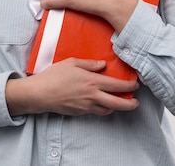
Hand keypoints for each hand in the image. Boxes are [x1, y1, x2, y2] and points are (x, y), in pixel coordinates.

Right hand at [6, 58, 138, 115]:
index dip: (128, 86)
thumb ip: (90, 63)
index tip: (135, 85)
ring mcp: (85, 106)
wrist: (39, 94)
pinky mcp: (79, 112)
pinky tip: (101, 103)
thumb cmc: (54, 76)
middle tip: (135, 102)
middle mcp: (92, 96)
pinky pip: (95, 112)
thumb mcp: (72, 62)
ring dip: (115, 107)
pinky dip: (102, 109)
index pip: (116, 86)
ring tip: (119, 102)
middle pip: (117, 104)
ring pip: (107, 110)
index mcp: (92, 82)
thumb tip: (103, 65)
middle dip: (129, 104)